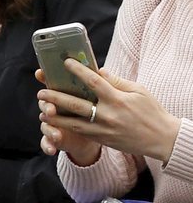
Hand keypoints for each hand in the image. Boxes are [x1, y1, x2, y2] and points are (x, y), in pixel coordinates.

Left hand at [37, 62, 181, 167]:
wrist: (160, 139)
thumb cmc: (150, 111)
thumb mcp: (138, 91)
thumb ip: (116, 81)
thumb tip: (99, 70)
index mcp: (118, 99)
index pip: (94, 82)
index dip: (79, 71)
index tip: (66, 63)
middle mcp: (108, 115)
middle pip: (77, 104)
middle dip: (57, 97)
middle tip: (41, 92)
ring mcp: (103, 129)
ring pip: (74, 123)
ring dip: (56, 117)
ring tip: (42, 111)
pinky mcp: (102, 139)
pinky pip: (81, 132)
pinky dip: (67, 127)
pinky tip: (56, 122)